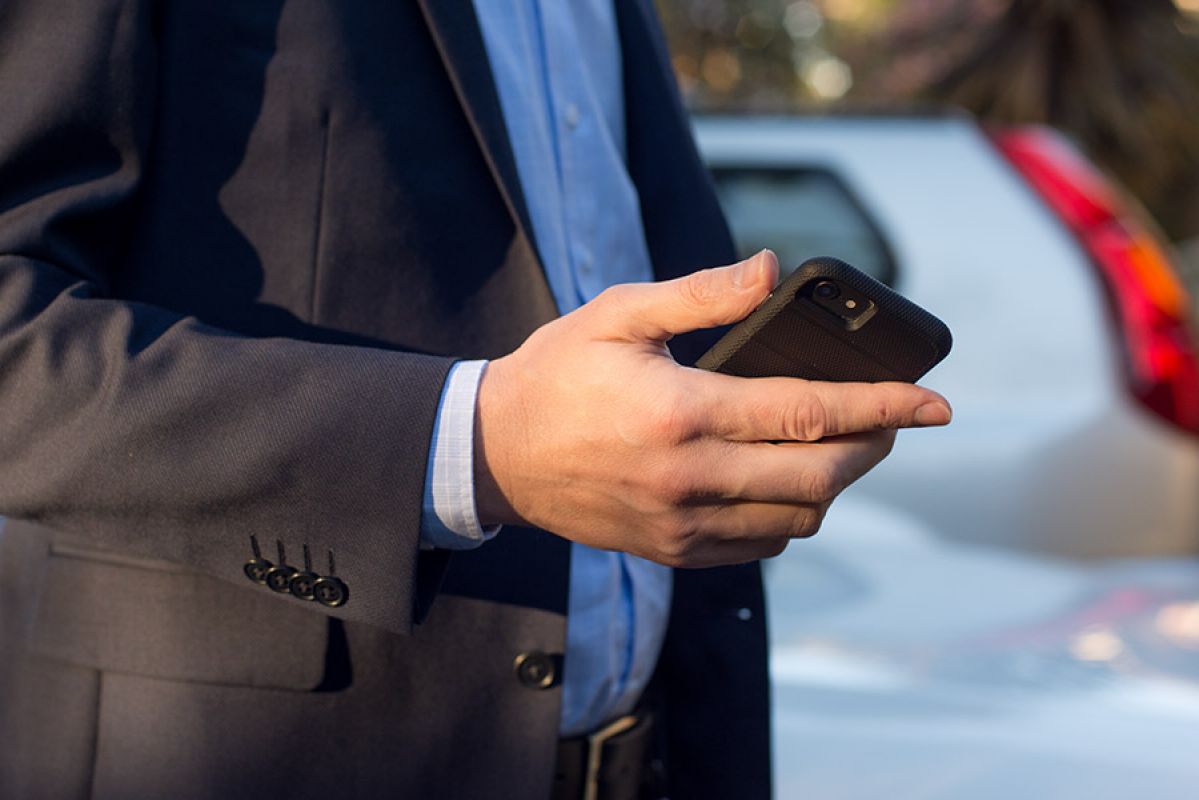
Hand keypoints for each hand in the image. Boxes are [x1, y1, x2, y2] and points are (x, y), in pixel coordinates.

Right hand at [474, 250, 951, 566]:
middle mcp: (688, 479)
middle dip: (873, 447)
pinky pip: (761, 546)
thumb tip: (771, 270)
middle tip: (890, 420)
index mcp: (682, 412)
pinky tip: (785, 482)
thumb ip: (700, 294)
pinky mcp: (671, 551)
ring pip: (798, 518)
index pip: (810, 412)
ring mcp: (681, 525)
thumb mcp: (619, 313)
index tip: (936, 402)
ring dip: (836, 483)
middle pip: (821, 476)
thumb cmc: (557, 373)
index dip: (884, 405)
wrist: (493, 454)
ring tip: (838, 446)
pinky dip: (792, 516)